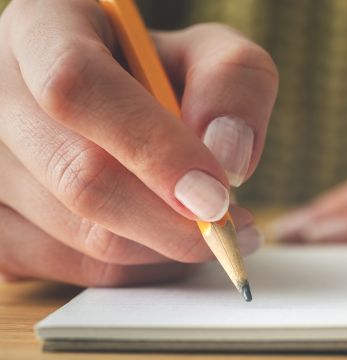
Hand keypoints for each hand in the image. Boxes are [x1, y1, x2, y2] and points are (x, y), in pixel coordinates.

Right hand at [0, 0, 277, 285]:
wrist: (120, 101)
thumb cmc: (161, 73)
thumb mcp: (210, 53)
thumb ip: (234, 83)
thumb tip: (227, 158)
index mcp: (45, 30)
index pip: (76, 86)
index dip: (153, 147)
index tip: (215, 193)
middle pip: (77, 175)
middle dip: (169, 220)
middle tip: (228, 229)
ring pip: (79, 235)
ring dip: (162, 247)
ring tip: (206, 228)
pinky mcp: (0, 228)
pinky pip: (74, 269)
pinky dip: (137, 267)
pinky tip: (166, 241)